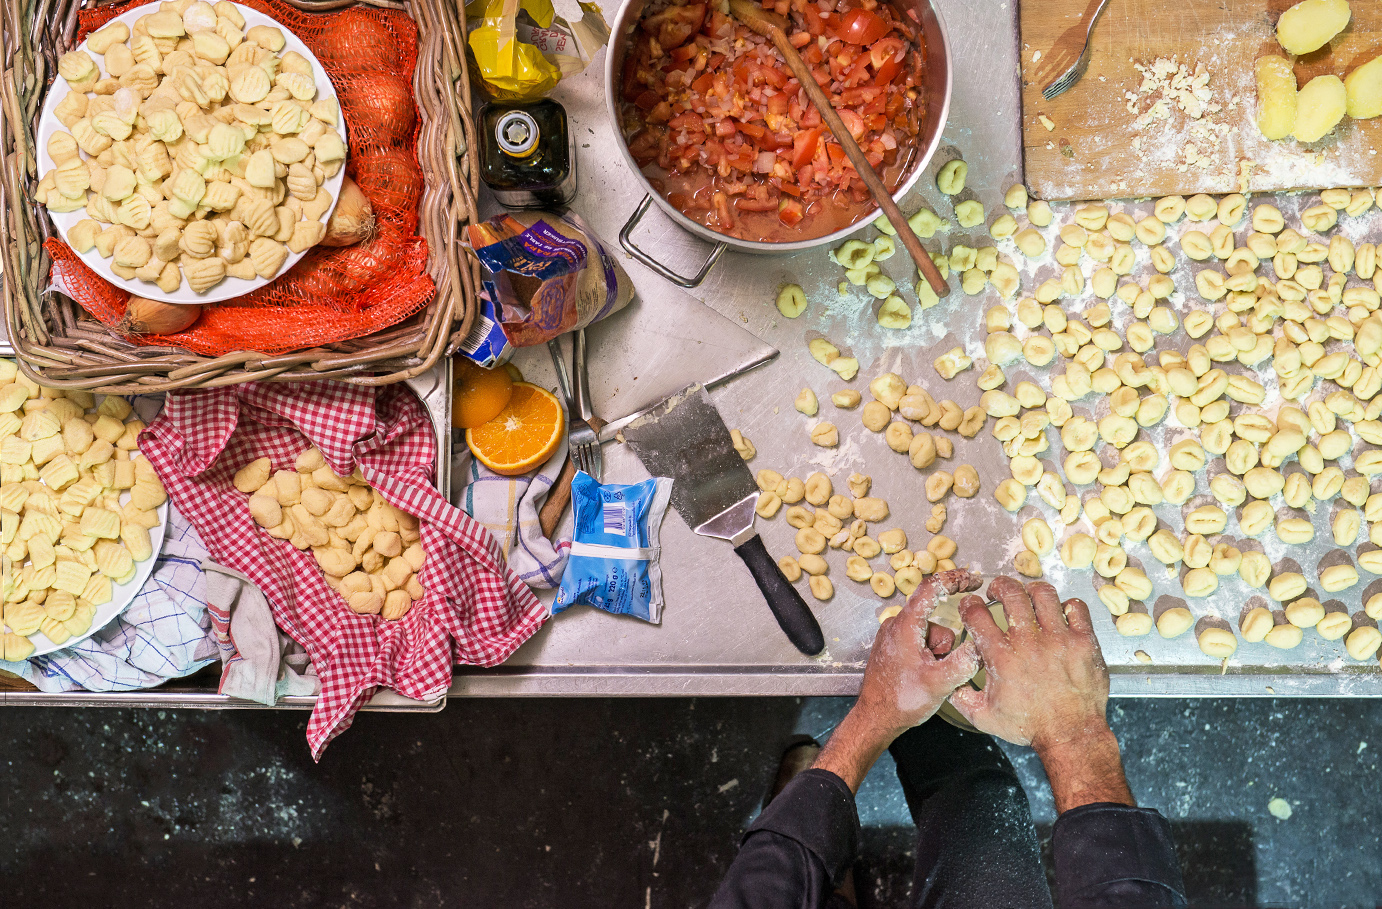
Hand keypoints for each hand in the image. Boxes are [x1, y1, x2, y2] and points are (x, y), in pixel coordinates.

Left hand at [813, 569, 981, 791]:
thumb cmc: (902, 700)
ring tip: (928, 677)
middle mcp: (896, 624)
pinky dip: (927, 655)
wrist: (876, 718)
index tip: (974, 579)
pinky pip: (919, 642)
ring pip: (929, 633)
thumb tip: (982, 643)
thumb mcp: (940, 682)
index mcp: (906, 625)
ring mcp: (892, 635)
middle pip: (935, 619)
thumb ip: (964, 661)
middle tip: (943, 667)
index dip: (955, 579)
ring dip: (937, 653)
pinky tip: (922, 676)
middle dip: (946, 644)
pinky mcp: (892, 647)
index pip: (932, 587)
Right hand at [949, 577, 1131, 811]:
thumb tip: (949, 681)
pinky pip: (1076, 607)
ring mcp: (1059, 639)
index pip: (977, 614)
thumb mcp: (984, 717)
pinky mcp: (1084, 642)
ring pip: (1044, 593)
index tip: (972, 605)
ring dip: (1031, 590)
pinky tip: (1060, 613)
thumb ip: (961, 696)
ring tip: (1028, 595)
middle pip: (1011, 593)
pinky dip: (1066, 605)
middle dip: (1000, 586)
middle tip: (998, 590)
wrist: (1070, 735)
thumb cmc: (1030, 726)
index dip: (970, 604)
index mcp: (1002, 657)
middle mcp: (1029, 642)